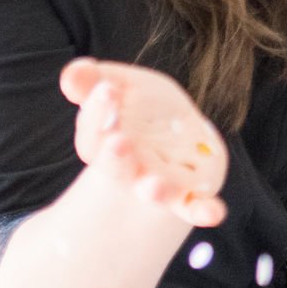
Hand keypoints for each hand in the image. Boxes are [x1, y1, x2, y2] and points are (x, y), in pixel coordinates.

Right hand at [60, 58, 227, 224]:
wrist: (177, 139)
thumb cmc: (141, 110)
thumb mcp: (121, 86)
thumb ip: (94, 80)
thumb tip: (72, 73)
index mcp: (106, 145)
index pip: (93, 134)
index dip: (97, 113)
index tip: (106, 89)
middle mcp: (129, 170)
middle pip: (117, 167)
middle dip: (116, 156)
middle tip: (118, 141)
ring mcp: (160, 184)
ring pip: (154, 190)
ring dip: (154, 189)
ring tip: (151, 185)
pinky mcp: (191, 194)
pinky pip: (196, 207)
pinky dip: (204, 211)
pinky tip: (214, 214)